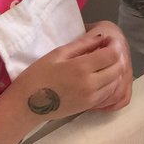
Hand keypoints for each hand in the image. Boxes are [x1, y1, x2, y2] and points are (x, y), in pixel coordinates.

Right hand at [13, 31, 133, 119]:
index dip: (114, 45)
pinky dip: (110, 83)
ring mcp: (91, 97)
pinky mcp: (89, 106)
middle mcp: (90, 84)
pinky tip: (100, 77)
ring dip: (115, 70)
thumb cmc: (37, 76)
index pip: (112, 55)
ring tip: (103, 63)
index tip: (108, 40)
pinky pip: (109, 93)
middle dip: (117, 57)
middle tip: (107, 51)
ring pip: (116, 81)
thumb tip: (102, 37)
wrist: (25, 105)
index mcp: (81, 68)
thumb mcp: (57, 54)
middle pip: (118, 68)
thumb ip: (82, 44)